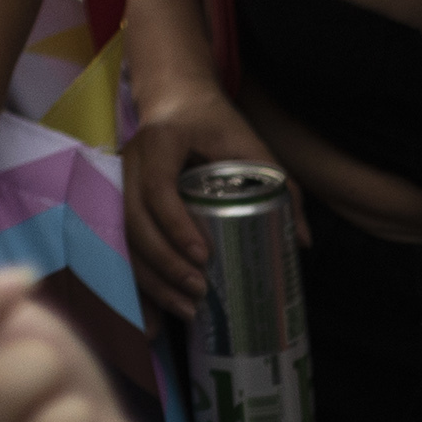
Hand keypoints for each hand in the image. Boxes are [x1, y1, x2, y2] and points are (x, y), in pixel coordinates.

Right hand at [123, 84, 291, 317]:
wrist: (174, 99)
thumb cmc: (214, 123)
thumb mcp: (251, 144)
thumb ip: (280, 186)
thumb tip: (301, 243)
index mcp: (160, 143)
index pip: (157, 186)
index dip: (174, 223)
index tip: (202, 255)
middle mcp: (130, 163)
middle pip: (134, 221)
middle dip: (163, 262)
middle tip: (199, 290)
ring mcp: (120, 184)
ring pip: (123, 239)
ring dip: (150, 280)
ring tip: (186, 309)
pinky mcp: (120, 204)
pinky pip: (122, 248)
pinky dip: (136, 286)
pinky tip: (150, 321)